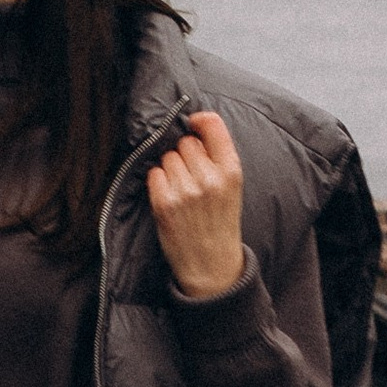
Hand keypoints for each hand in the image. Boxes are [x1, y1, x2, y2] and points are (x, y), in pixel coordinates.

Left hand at [145, 108, 246, 302]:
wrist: (212, 266)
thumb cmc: (221, 223)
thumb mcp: (232, 188)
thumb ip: (218, 157)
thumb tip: (193, 125)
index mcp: (231, 172)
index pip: (212, 125)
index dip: (199, 120)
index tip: (192, 124)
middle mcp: (209, 179)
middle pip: (185, 142)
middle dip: (184, 153)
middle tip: (190, 174)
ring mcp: (185, 191)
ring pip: (167, 157)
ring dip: (170, 168)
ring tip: (181, 189)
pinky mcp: (164, 203)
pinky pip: (153, 173)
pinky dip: (158, 181)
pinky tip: (169, 196)